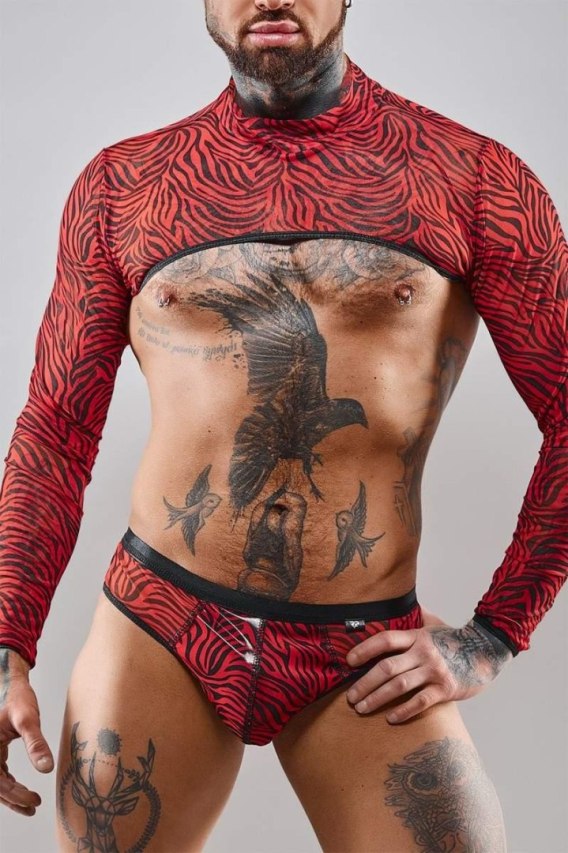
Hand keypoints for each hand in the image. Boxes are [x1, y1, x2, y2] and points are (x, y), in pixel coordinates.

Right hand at [0, 649, 53, 815]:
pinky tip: (21, 789)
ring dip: (10, 795)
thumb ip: (36, 743)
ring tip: (30, 803)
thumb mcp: (27, 719)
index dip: (16, 796)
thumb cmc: (16, 697)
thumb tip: (46, 768)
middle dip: (13, 799)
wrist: (10, 682)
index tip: (34, 801)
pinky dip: (8, 783)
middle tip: (34, 805)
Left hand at [345, 613, 512, 723]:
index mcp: (416, 636)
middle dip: (364, 684)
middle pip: (386, 667)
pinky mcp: (446, 688)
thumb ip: (416, 615)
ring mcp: (434, 671)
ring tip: (362, 708)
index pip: (385, 640)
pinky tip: (390, 718)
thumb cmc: (455, 638)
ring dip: (377, 699)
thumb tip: (401, 600)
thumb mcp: (433, 623)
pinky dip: (403, 711)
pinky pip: (420, 702)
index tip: (348, 661)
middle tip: (350, 697)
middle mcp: (423, 652)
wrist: (487, 650)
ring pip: (399, 686)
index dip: (364, 649)